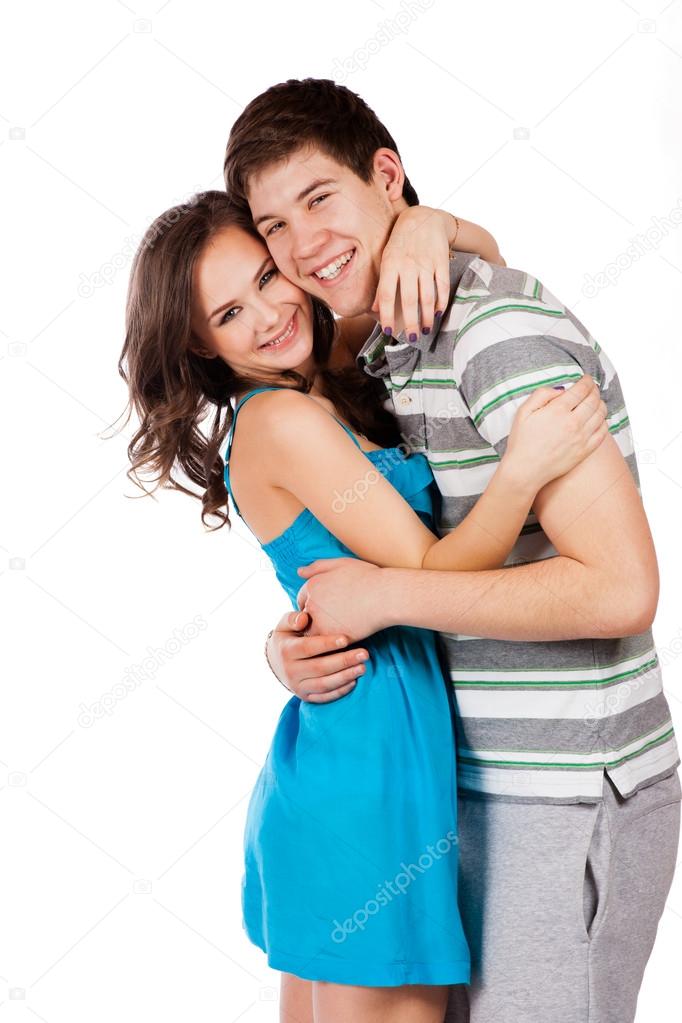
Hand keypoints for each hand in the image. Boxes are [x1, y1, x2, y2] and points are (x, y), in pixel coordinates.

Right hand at [266, 609, 370, 703]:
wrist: (276, 662)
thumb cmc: (288, 637)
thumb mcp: (284, 624)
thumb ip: (293, 618)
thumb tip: (304, 619)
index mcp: (286, 651)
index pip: (308, 648)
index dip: (327, 644)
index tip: (346, 639)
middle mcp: (290, 671)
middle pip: (320, 668)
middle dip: (344, 661)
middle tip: (364, 654)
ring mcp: (298, 686)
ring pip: (324, 685)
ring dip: (345, 677)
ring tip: (363, 667)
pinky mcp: (305, 696)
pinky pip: (324, 697)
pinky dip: (340, 691)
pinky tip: (354, 680)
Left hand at [296, 557, 387, 641]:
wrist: (386, 596)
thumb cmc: (367, 578)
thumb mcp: (341, 564)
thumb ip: (318, 567)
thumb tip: (299, 571)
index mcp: (312, 586)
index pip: (302, 600)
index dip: (313, 605)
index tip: (326, 608)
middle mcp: (311, 604)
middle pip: (304, 618)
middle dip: (314, 619)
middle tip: (333, 621)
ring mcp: (320, 622)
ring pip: (311, 633)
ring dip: (319, 634)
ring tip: (335, 633)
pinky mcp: (331, 637)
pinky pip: (324, 645)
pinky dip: (329, 644)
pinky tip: (342, 639)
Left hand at [372, 206, 452, 338]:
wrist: (423, 218)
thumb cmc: (400, 243)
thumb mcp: (386, 259)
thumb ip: (381, 284)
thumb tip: (375, 310)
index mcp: (390, 265)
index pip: (387, 295)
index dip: (387, 315)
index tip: (388, 331)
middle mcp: (408, 265)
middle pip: (409, 300)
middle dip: (410, 323)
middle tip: (410, 338)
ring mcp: (426, 263)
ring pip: (427, 296)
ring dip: (426, 317)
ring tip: (424, 330)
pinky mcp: (441, 261)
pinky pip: (442, 286)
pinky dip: (441, 302)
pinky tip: (437, 314)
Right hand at [503, 374, 608, 493]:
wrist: (525, 471)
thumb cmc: (522, 442)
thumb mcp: (523, 412)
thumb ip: (542, 395)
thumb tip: (561, 390)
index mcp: (557, 411)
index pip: (580, 389)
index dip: (586, 381)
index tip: (586, 378)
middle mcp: (573, 423)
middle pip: (593, 400)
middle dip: (594, 390)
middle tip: (592, 387)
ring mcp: (581, 438)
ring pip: (601, 414)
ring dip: (600, 404)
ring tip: (595, 401)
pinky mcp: (585, 451)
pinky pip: (603, 432)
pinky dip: (603, 422)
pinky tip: (598, 419)